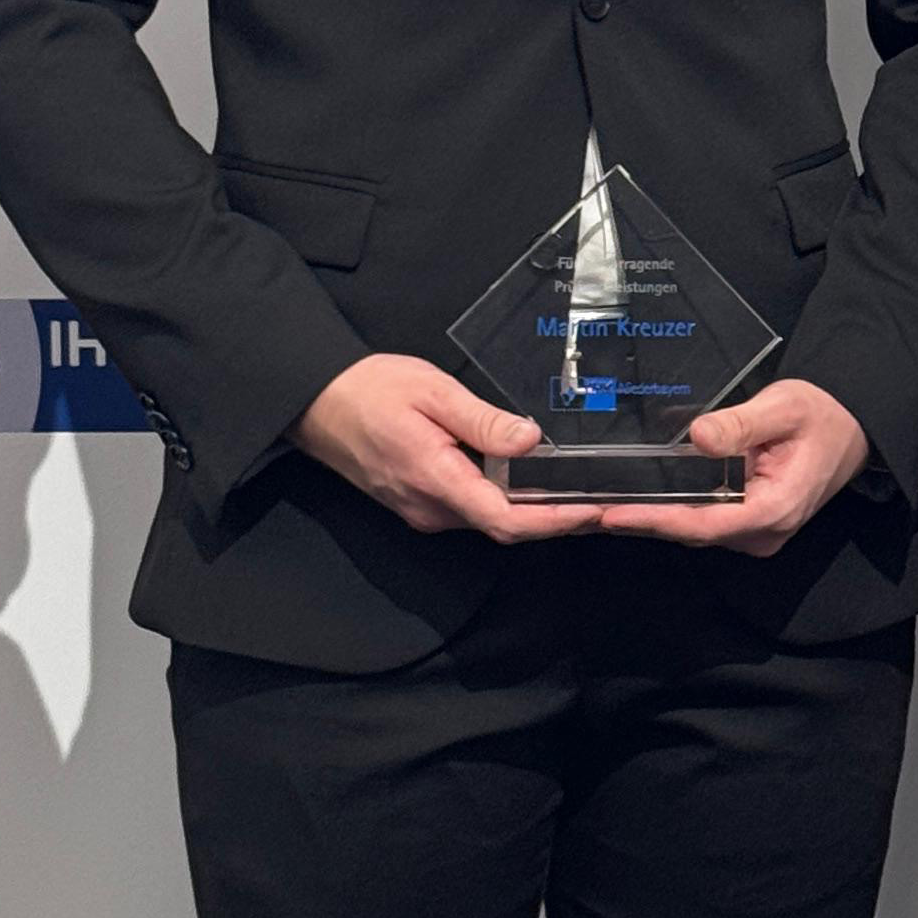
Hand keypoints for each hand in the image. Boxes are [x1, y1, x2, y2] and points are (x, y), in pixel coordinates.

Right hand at [293, 354, 596, 539]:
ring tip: (576, 490)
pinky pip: (470, 509)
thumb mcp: (433, 392)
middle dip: (555, 519)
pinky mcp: (419, 504)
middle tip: (602, 501)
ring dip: (531, 511)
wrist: (315, 403)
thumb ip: (484, 421)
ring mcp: (423, 511)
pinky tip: (528, 482)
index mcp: (436, 481)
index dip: (556, 521)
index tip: (594, 512)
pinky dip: (504, 501)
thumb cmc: (369, 391)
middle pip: (505, 527)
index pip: (507, 520)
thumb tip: (531, 441)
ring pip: (488, 520)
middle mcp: (431, 509)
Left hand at [594, 375, 872, 553]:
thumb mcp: (782, 408)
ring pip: (694, 531)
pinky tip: (637, 500)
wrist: (852, 426)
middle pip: (691, 533)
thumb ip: (740, 424)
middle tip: (586, 510)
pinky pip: (703, 522)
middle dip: (640, 522)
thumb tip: (698, 436)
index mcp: (774, 510)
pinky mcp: (750, 524)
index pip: (702, 524)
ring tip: (599, 506)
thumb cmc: (821, 414)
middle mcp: (763, 533)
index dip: (654, 520)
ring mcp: (757, 533)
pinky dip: (670, 513)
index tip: (611, 514)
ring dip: (651, 519)